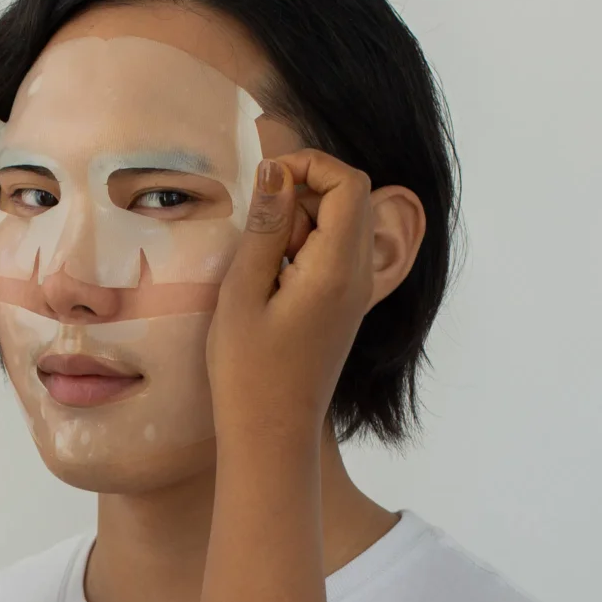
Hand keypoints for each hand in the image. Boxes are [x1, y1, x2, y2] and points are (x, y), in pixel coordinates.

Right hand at [207, 151, 375, 444]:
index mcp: (338, 269)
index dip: (310, 166)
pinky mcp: (343, 307)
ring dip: (297, 227)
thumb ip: (263, 226)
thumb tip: (277, 170)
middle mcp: (359, 277)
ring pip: (338, 226)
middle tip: (259, 239)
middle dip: (301, 198)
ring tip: (262, 270)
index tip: (266, 184)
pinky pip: (331, 255)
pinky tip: (270, 286)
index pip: (349, 183)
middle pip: (347, 199)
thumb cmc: (248, 372)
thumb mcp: (242, 292)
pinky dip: (301, 252)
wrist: (271, 435)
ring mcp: (355, 293)